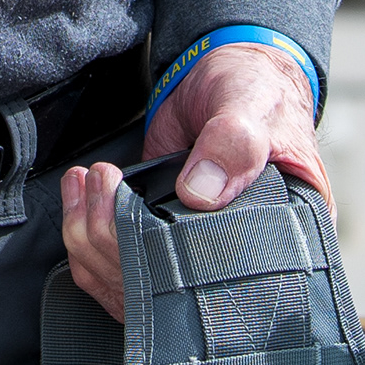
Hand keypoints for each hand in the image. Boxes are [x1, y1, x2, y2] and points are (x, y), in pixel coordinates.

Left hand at [55, 43, 331, 323]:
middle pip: (176, 290)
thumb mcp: (253, 106)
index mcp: (285, 236)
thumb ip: (233, 142)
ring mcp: (195, 250)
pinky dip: (88, 239)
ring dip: (95, 238)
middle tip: (103, 185)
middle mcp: (240, 256)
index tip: (146, 224)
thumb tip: (200, 192)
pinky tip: (79, 200)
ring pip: (138, 283)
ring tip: (87, 183)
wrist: (228, 74)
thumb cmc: (256, 90)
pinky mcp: (161, 236)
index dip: (189, 271)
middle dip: (122, 246)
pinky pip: (120, 264)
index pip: (238, 284)